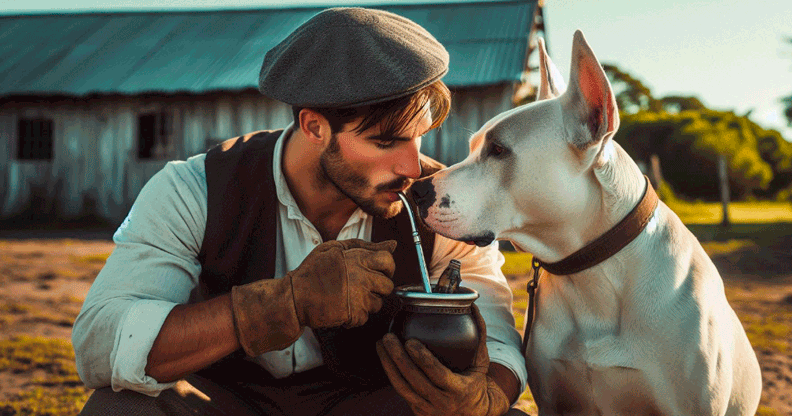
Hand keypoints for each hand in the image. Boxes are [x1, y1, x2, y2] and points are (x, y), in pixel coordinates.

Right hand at [290, 239, 396, 327]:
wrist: (294, 298)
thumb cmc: (311, 272)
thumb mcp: (335, 249)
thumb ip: (364, 245)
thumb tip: (391, 244)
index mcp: (357, 259)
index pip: (388, 261)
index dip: (387, 267)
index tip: (379, 272)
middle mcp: (361, 277)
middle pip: (388, 285)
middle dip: (378, 287)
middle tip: (362, 287)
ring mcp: (358, 297)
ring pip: (378, 303)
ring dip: (367, 302)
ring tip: (349, 297)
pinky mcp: (354, 315)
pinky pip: (366, 317)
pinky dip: (356, 316)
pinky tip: (343, 307)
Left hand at [376, 305, 509, 415]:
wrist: (473, 412)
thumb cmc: (475, 381)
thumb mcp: (481, 362)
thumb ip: (479, 335)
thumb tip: (473, 307)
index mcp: (459, 390)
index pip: (438, 375)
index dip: (423, 359)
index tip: (410, 341)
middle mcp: (442, 403)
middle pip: (415, 380)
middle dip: (398, 358)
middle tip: (388, 337)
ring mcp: (428, 409)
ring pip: (402, 388)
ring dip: (388, 365)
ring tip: (381, 344)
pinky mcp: (417, 410)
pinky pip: (401, 391)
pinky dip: (391, 374)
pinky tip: (384, 357)